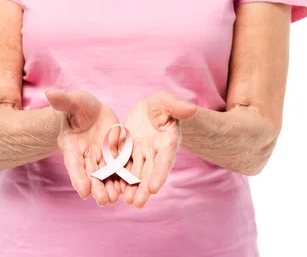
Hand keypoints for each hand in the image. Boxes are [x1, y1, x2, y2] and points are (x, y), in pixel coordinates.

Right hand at [45, 90, 121, 205]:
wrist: (90, 111)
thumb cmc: (78, 106)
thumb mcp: (73, 102)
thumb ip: (64, 101)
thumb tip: (49, 92)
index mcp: (72, 145)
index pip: (74, 164)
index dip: (78, 177)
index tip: (84, 191)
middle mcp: (85, 155)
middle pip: (90, 174)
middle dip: (97, 187)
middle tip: (104, 201)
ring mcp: (99, 156)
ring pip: (104, 174)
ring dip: (109, 187)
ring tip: (116, 199)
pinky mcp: (113, 154)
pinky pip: (117, 168)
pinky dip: (121, 178)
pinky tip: (127, 189)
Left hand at [121, 91, 197, 207]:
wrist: (150, 109)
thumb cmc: (162, 105)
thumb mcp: (168, 102)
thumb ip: (178, 107)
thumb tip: (191, 109)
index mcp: (167, 141)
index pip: (164, 160)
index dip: (160, 174)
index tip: (155, 189)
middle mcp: (155, 152)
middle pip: (150, 172)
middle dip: (144, 188)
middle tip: (137, 203)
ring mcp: (141, 153)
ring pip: (136, 173)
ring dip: (132, 187)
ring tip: (127, 201)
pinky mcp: (128, 152)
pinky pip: (123, 166)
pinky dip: (120, 177)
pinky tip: (115, 189)